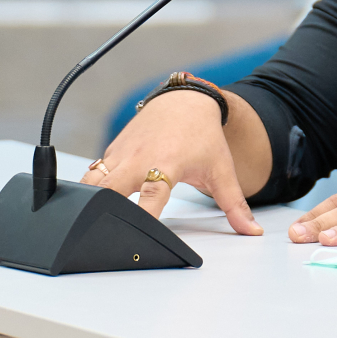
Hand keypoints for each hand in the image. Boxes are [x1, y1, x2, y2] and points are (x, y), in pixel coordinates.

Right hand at [81, 88, 262, 234]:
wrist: (187, 101)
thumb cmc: (204, 137)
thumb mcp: (222, 171)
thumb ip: (235, 205)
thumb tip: (252, 231)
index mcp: (167, 165)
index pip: (150, 197)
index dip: (142, 218)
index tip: (138, 235)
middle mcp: (139, 159)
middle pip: (110, 190)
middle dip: (101, 210)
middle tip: (100, 233)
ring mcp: (122, 154)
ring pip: (92, 181)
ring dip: (88, 200)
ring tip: (84, 223)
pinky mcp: (111, 151)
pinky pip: (92, 173)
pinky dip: (87, 189)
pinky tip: (85, 206)